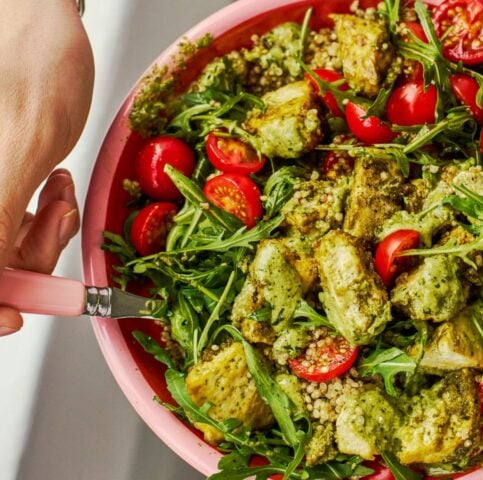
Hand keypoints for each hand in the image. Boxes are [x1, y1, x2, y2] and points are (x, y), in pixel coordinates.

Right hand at [0, 0, 93, 335]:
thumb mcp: (13, 148)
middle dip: (22, 257)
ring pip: (0, 246)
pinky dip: (38, 214)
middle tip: (53, 220)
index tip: (18, 316)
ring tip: (59, 191)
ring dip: (38, 232)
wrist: (38, 10)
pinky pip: (9, 218)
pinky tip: (54, 183)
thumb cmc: (26, 55)